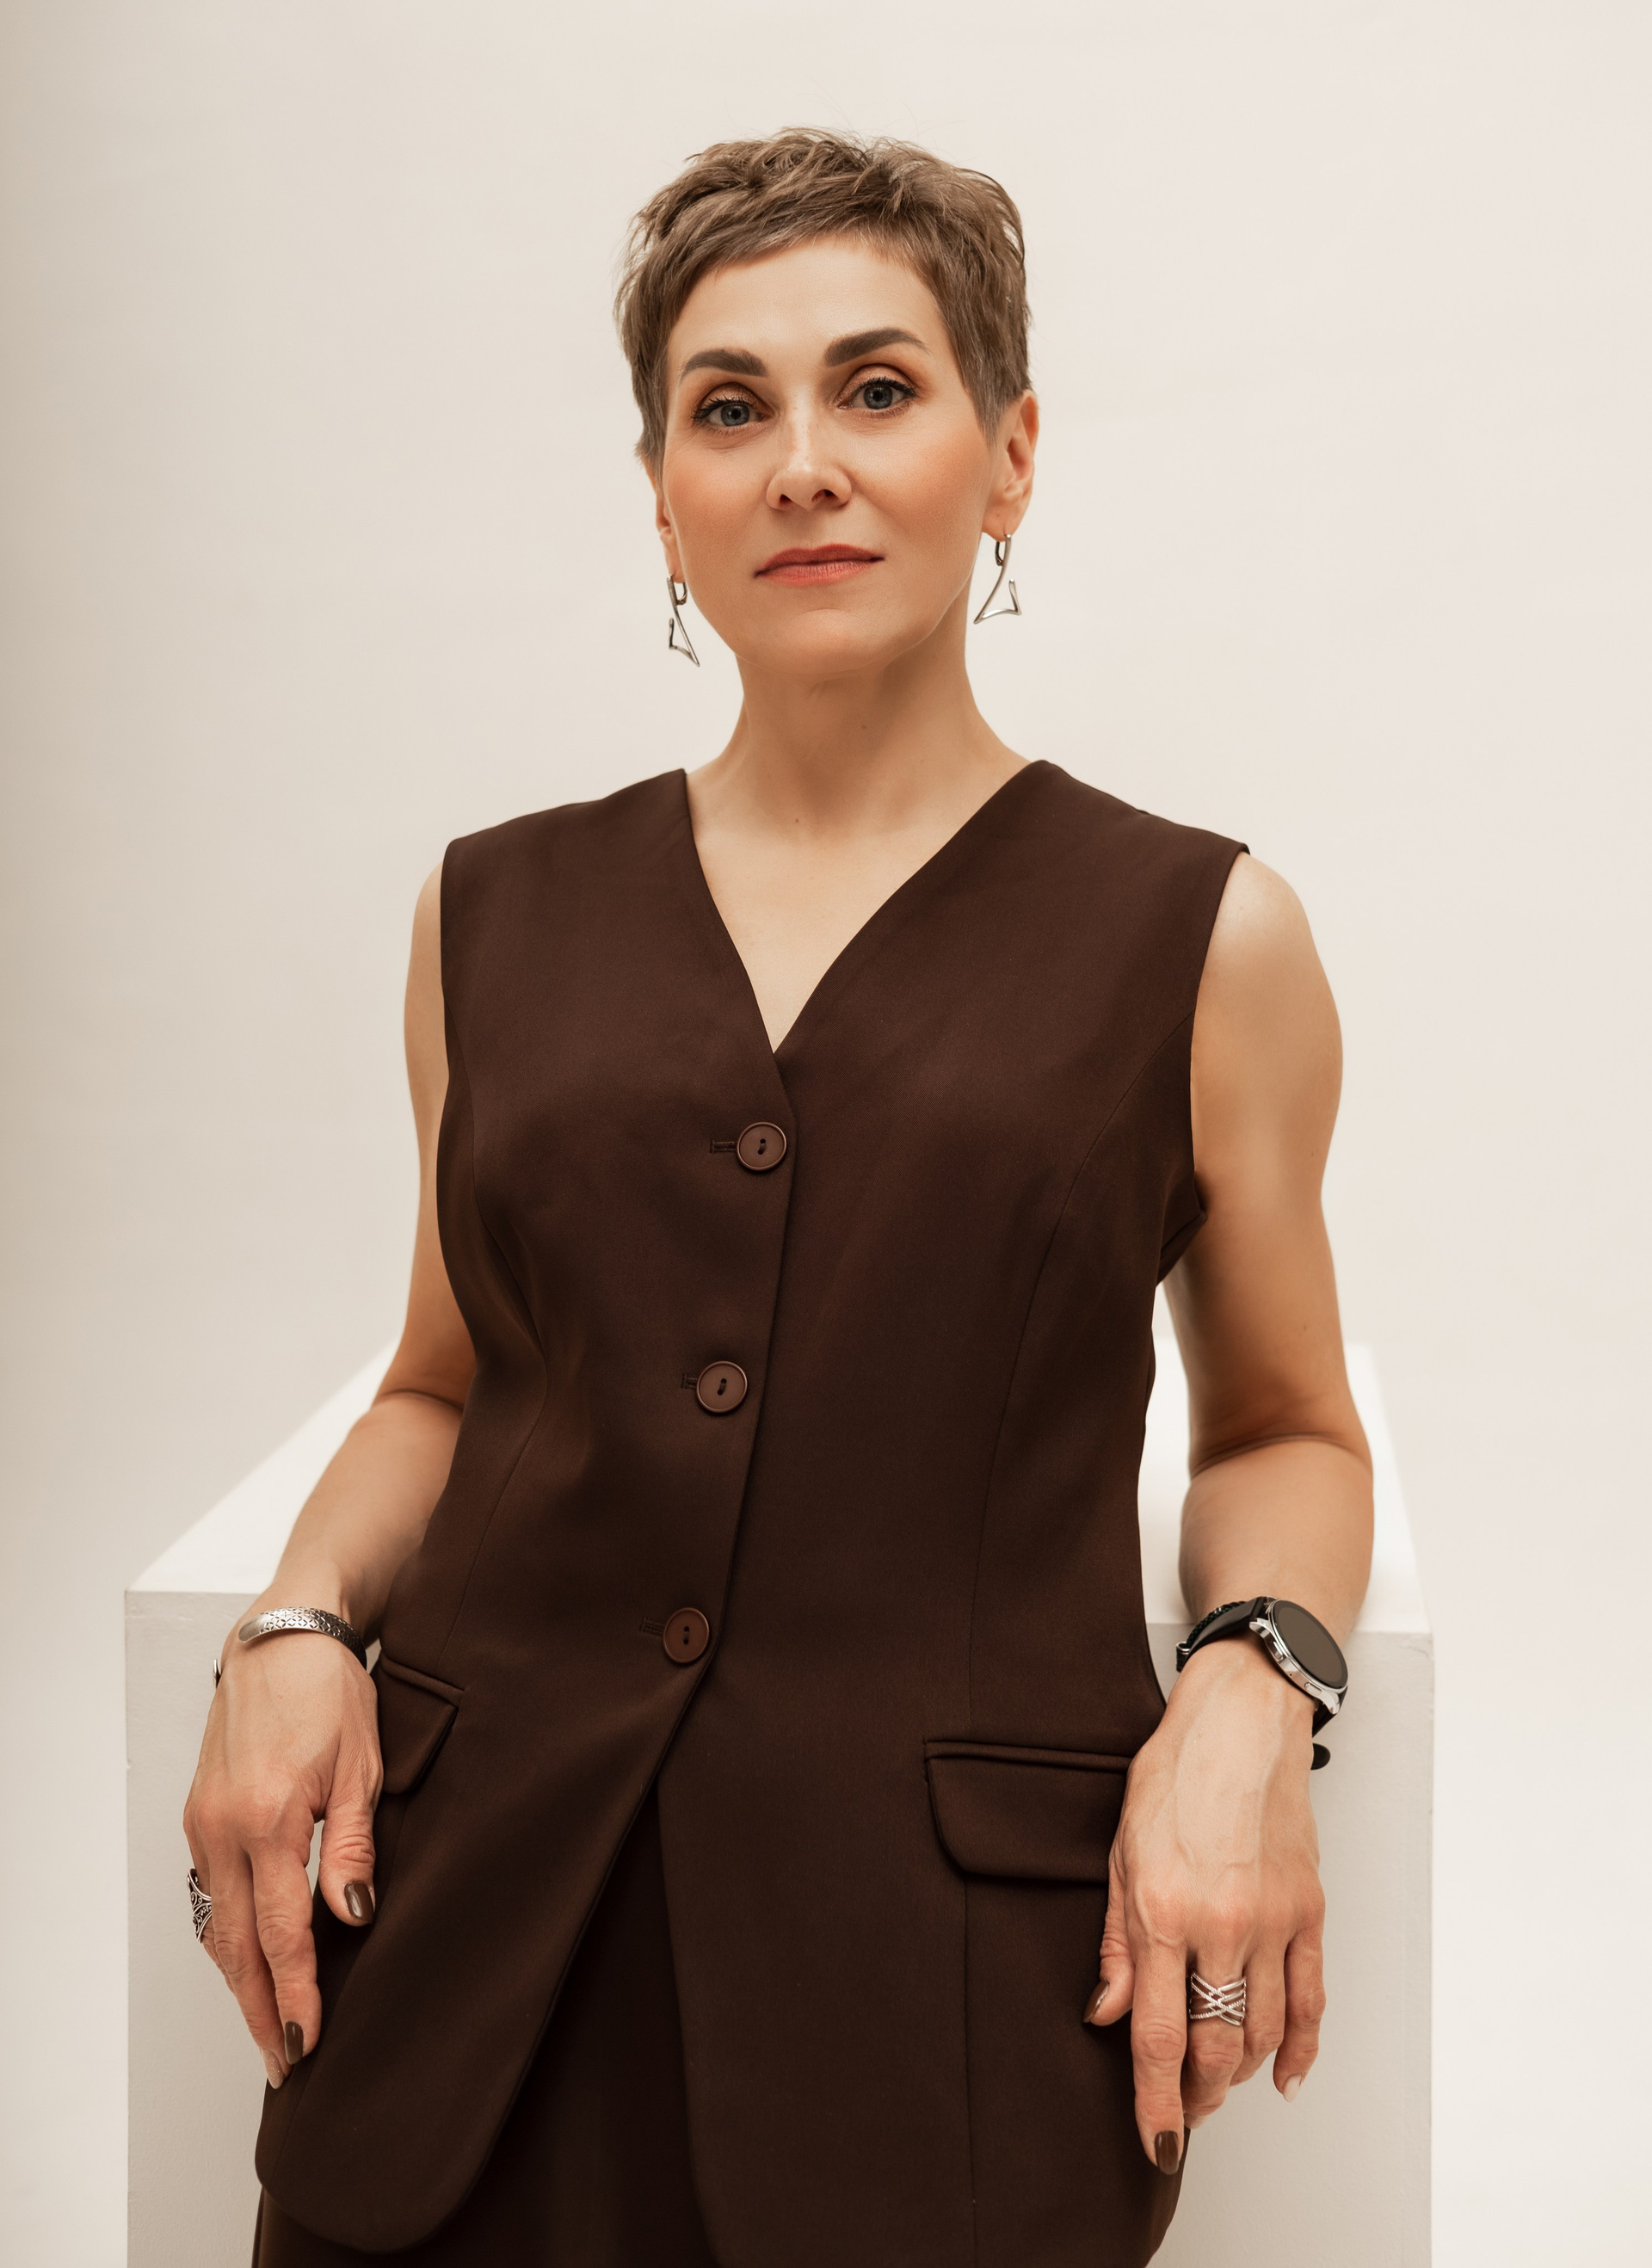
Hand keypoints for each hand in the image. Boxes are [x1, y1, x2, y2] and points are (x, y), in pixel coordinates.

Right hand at [183, 1606, 381, 2087]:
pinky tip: (251, 1963)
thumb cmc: (331, 1693)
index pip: (281, 1932)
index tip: (307, 2043)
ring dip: (241, 1983)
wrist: (282, 1640)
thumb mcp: (362, 1768)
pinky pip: (210, 1896)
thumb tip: (352, 1920)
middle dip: (260, 2010)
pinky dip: (229, 1939)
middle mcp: (223, 1830)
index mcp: (268, 1820)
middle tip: (283, 2065)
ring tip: (269, 2029)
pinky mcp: (199, 1817)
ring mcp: (203, 1825)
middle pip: (237, 1946)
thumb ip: (352, 1849)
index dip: (296, 1994)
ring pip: (216, 1927)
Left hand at [1085, 1641, 1326, 2170]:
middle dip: (1197, 2095)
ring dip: (1240, 2075)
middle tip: (1182, 2113)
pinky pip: (1311, 1999)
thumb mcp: (1119, 1849)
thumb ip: (1114, 1940)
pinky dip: (1301, 2049)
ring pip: (1264, 2033)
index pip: (1157, 2036)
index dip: (1155, 2102)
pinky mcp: (1309, 1910)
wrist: (1241, 1719)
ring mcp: (1273, 1920)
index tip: (1155, 2142)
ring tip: (1217, 2088)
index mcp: (1163, 1911)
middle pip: (1216, 2046)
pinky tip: (1285, 2076)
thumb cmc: (1175, 1771)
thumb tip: (1104, 2012)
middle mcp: (1221, 1925)